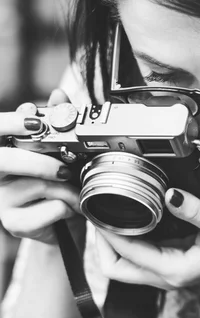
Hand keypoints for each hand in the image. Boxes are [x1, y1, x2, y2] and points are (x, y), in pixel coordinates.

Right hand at [0, 90, 83, 244]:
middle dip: (40, 163)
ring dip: (67, 190)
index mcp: (6, 151)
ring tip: (75, 193)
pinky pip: (49, 209)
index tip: (33, 122)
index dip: (11, 123)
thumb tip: (58, 95)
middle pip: (5, 160)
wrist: (64, 223)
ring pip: (37, 186)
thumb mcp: (61, 153)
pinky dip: (68, 208)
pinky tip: (68, 210)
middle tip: (65, 170)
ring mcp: (1, 200)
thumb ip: (56, 124)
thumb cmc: (59, 184)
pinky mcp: (14, 223)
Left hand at [95, 188, 199, 289]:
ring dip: (114, 242)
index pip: (126, 255)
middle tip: (97, 213)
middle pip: (118, 269)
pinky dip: (132, 240)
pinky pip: (144, 256)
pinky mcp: (179, 263)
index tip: (96, 209)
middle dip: (102, 244)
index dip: (107, 233)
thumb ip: (194, 210)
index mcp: (175, 270)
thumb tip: (168, 194)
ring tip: (109, 212)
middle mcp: (169, 276)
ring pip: (129, 264)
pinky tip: (135, 217)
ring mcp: (173, 272)